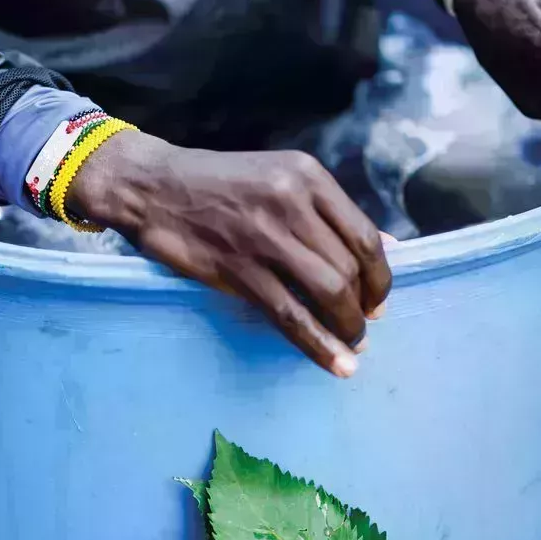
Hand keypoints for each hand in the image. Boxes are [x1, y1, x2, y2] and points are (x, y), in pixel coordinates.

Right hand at [67, 131, 391, 377]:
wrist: (152, 186)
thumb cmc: (219, 184)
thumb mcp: (279, 177)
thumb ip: (329, 212)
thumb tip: (388, 247)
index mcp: (308, 176)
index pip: (364, 236)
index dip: (379, 278)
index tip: (378, 301)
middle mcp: (292, 201)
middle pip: (349, 268)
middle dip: (363, 308)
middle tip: (361, 329)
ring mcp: (264, 235)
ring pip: (327, 292)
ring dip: (346, 328)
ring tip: (350, 346)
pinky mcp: (237, 267)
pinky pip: (290, 314)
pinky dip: (317, 344)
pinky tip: (334, 363)